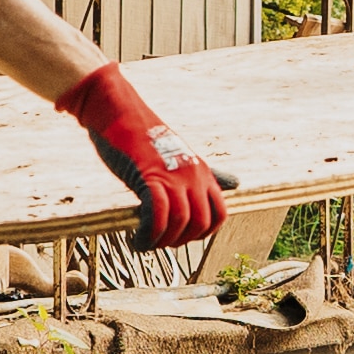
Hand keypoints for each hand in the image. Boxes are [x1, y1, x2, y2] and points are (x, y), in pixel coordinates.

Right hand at [59, 62, 229, 249]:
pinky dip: (148, 235)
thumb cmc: (142, 135)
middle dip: (180, 241)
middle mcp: (193, 175)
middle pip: (200, 224)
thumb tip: (236, 183)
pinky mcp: (150, 176)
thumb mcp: (179, 156)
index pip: (220, 215)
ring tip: (145, 243)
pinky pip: (158, 216)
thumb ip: (204, 175)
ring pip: (180, 223)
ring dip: (162, 241)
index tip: (180, 236)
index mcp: (202, 171)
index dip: (202, 233)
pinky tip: (137, 240)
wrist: (116, 111)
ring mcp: (174, 175)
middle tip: (159, 242)